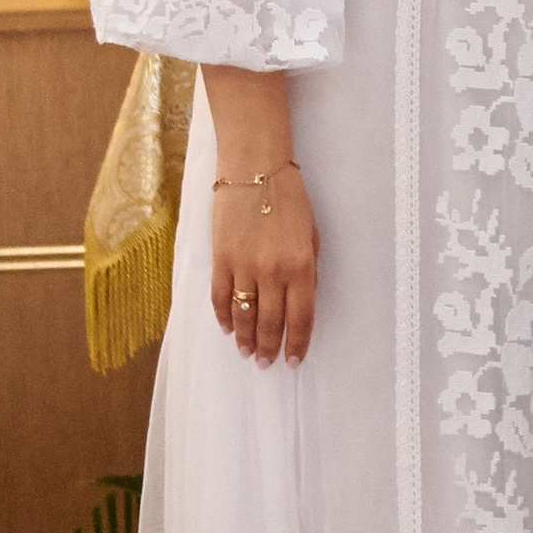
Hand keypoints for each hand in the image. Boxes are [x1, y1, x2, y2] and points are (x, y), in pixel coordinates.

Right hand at [208, 158, 317, 366]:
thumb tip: (300, 300)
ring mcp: (244, 267)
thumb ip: (308, 269)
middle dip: (270, 347)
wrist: (255, 169)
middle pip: (271, 323)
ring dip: (245, 338)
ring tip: (247, 352)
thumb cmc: (290, 198)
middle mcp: (273, 272)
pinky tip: (227, 327)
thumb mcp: (312, 235)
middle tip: (266, 363)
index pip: (300, 318)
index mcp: (301, 267)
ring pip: (244, 315)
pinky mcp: (220, 259)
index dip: (296, 344)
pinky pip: (220, 297)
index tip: (293, 360)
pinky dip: (223, 316)